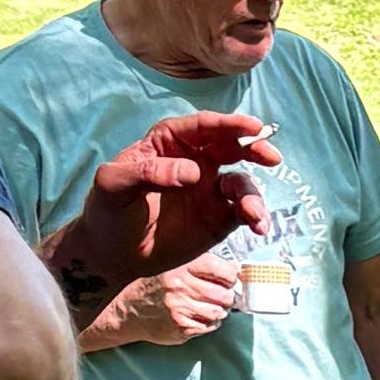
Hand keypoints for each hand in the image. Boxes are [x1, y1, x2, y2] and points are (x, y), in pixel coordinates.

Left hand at [49, 112, 276, 299]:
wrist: (112, 254)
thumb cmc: (107, 211)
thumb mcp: (113, 186)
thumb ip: (146, 173)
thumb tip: (193, 173)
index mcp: (169, 143)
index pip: (203, 127)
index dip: (229, 125)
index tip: (252, 127)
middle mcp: (195, 162)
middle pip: (231, 147)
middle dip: (254, 149)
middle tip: (271, 157)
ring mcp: (209, 191)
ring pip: (241, 183)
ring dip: (253, 195)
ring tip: (253, 214)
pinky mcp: (218, 219)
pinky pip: (244, 212)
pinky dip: (256, 217)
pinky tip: (259, 227)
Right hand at [85, 249, 247, 353]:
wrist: (127, 312)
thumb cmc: (153, 286)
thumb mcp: (172, 265)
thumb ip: (200, 264)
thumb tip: (234, 270)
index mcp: (181, 267)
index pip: (224, 271)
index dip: (230, 276)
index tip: (228, 279)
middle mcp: (181, 287)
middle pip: (226, 295)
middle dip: (226, 296)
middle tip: (219, 295)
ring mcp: (181, 310)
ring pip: (220, 312)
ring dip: (218, 310)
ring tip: (206, 306)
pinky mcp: (182, 329)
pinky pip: (209, 327)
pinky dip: (208, 323)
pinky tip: (196, 316)